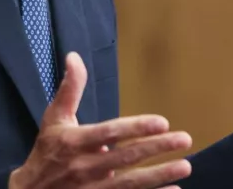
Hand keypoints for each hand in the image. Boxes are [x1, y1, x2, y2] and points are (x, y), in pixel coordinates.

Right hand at [9, 52, 192, 188]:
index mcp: (74, 142)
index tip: (162, 122)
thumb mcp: (54, 119)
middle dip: (156, 148)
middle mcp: (84, 167)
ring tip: (185, 166)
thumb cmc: (46, 152)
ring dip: (159, 175)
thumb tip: (74, 56)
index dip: (136, 127)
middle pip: (126, 157)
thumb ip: (69, 89)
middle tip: (183, 139)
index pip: (109, 133)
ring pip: (131, 183)